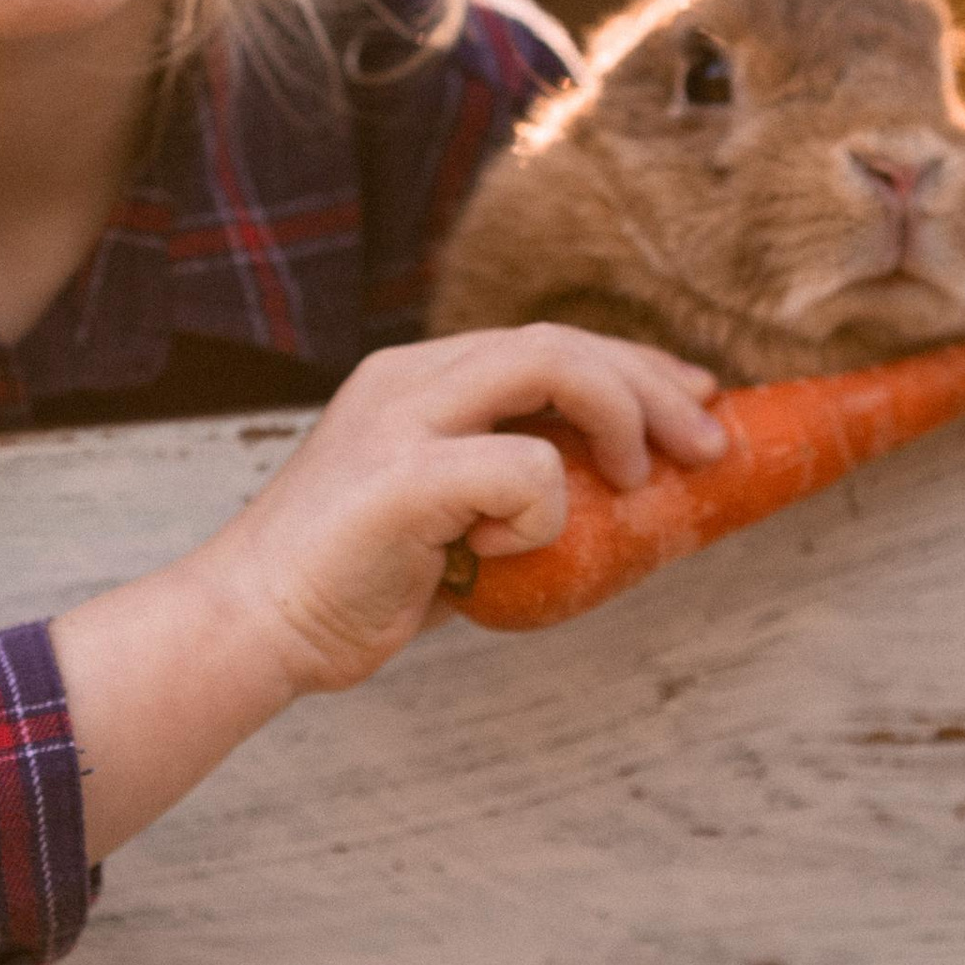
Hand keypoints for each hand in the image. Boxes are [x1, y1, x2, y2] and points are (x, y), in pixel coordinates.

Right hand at [191, 324, 726, 701]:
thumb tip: (616, 501)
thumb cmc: (352, 583)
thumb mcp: (444, 518)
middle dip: (652, 385)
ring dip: (623, 416)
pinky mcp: (401, 475)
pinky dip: (545, 509)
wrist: (252, 625)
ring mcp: (400, 418)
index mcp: (416, 379)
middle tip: (711, 445)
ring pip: (547, 363)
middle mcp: (408, 379)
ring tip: (646, 479)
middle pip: (559, 340)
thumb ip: (505, 491)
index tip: (697, 400)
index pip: (546, 341)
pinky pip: (523, 467)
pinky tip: (506, 553)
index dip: (633, 367)